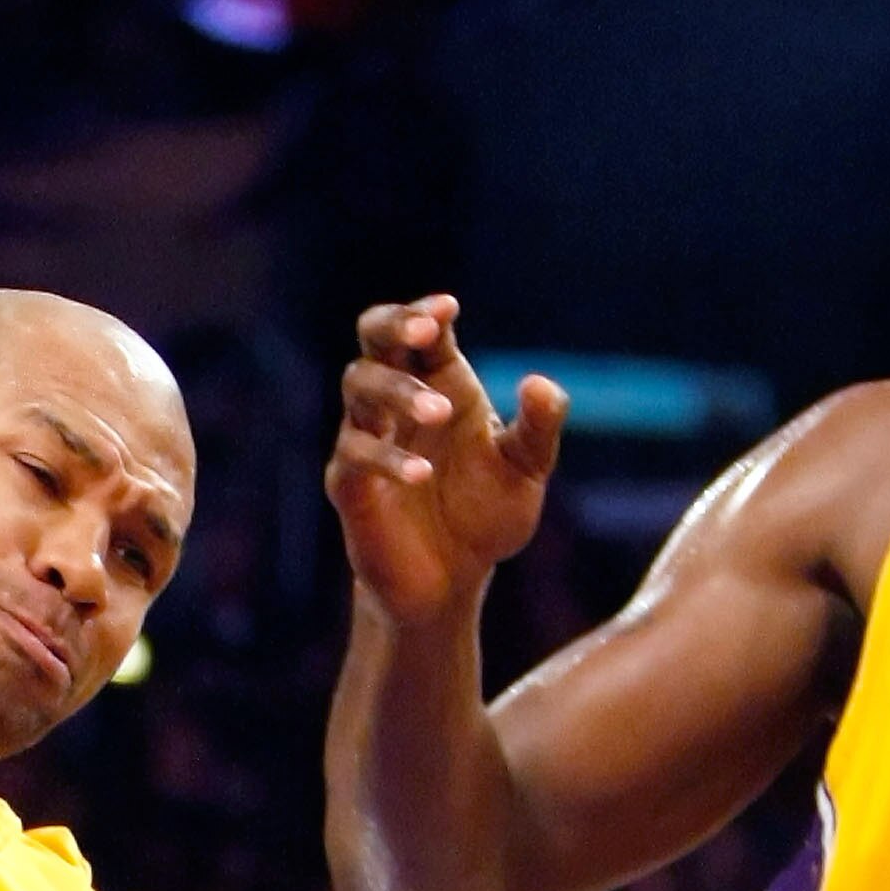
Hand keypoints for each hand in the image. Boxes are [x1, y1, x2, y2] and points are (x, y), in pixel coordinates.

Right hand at [327, 294, 569, 623]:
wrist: (451, 582)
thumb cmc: (485, 515)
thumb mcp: (527, 470)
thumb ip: (538, 428)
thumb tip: (539, 384)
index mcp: (440, 384)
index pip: (422, 331)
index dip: (425, 312)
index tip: (448, 308)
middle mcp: (396, 404)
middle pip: (372, 342)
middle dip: (392, 325)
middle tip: (424, 330)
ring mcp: (366, 440)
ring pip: (358, 389)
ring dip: (396, 390)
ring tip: (440, 412)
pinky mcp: (349, 486)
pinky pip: (354, 456)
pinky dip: (386, 459)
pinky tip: (422, 473)